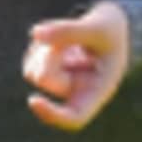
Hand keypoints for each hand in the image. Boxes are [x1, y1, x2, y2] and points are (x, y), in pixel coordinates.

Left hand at [22, 1, 132, 131]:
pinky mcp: (47, 72)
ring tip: (65, 34)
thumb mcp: (100, 26)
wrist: (110, 24)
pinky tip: (57, 37)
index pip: (74, 117)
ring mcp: (60, 83)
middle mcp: (77, 92)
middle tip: (63, 36)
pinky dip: (39, 46)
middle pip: (47, 80)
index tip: (33, 100)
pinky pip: (29, 62)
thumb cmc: (112, 28)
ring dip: (44, 49)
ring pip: (33, 73)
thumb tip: (35, 34)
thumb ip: (70, 30)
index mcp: (97, 90)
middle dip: (50, 54)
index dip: (52, 114)